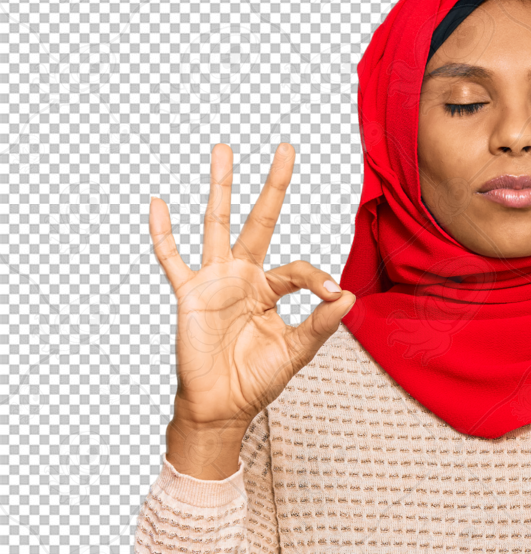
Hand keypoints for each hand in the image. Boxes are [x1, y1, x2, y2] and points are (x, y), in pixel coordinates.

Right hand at [150, 142, 354, 434]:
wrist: (222, 406)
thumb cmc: (256, 380)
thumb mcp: (295, 352)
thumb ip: (320, 325)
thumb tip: (349, 297)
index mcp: (270, 290)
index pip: (298, 270)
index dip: (317, 279)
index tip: (334, 293)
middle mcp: (243, 277)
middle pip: (259, 222)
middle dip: (273, 187)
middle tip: (287, 148)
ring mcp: (215, 281)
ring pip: (217, 224)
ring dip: (221, 188)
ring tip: (224, 150)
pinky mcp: (190, 294)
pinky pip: (173, 259)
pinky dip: (164, 234)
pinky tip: (159, 204)